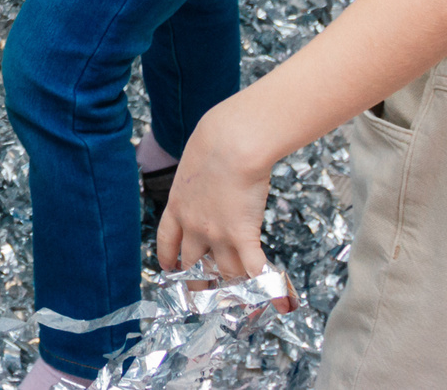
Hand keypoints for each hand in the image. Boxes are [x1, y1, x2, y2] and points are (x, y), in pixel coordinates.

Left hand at [157, 108, 292, 306]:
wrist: (230, 144)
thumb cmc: (215, 144)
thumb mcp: (195, 166)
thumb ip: (200, 184)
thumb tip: (211, 184)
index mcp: (177, 206)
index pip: (167, 240)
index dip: (168, 258)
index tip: (170, 268)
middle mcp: (193, 226)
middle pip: (194, 265)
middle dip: (200, 283)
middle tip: (206, 296)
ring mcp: (217, 234)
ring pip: (226, 271)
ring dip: (236, 285)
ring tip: (245, 298)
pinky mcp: (242, 234)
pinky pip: (254, 268)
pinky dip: (267, 287)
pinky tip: (279, 302)